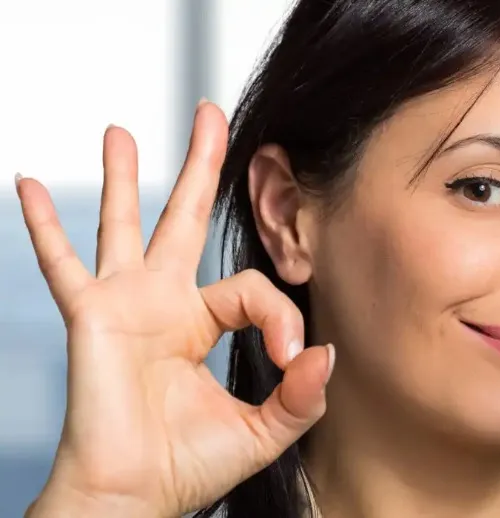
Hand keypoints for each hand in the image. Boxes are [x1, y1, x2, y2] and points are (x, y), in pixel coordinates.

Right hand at [19, 100, 333, 517]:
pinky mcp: (91, 315)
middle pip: (188, 218)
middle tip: (209, 116)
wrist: (133, 497)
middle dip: (201, 167)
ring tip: (121, 132)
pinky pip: (62, 262)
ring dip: (125, 178)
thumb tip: (327, 353)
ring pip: (126, 224)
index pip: (251, 287)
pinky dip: (45, 226)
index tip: (290, 356)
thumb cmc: (188, 467)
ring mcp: (125, 303)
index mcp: (203, 323)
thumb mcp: (263, 429)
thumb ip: (301, 395)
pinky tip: (29, 186)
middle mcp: (164, 304)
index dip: (279, 314)